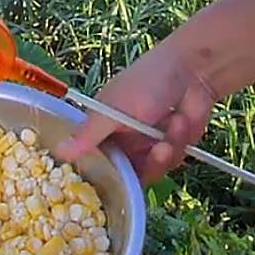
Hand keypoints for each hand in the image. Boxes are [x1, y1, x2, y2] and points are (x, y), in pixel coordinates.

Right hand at [54, 39, 218, 182]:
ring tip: (172, 131)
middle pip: (122, 174)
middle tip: (155, 152)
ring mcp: (146, 146)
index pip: (91, 161)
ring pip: (147, 172)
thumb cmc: (148, 80)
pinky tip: (181, 123)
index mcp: (101, 128)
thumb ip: (89, 133)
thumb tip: (58, 151)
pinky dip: (176, 146)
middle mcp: (121, 140)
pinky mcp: (170, 148)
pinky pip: (168, 164)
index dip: (98, 175)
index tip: (110, 183)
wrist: (195, 71)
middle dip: (140, 166)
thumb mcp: (114, 109)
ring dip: (162, 154)